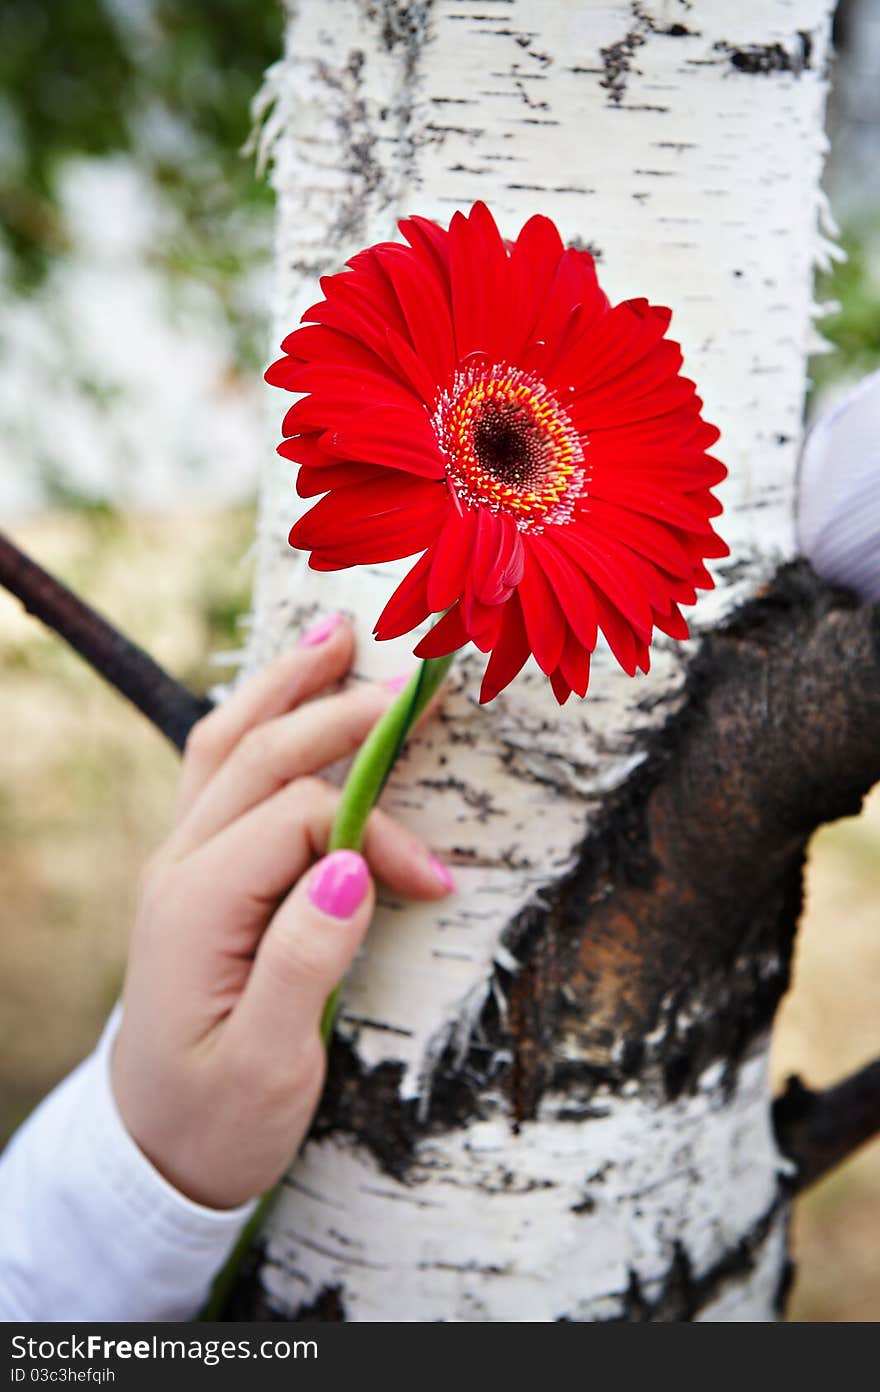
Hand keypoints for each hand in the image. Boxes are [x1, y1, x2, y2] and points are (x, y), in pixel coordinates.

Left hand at [111, 614, 453, 1209]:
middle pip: (263, 757)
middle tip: (418, 680)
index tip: (437, 881)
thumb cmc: (218, 1117)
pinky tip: (285, 693)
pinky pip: (216, 770)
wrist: (153, 1147)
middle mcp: (180, 867)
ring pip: (227, 745)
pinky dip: (257, 718)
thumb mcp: (269, 1065)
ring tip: (334, 630)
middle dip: (343, 713)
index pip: (305, 823)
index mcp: (198, 907)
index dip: (380, 833)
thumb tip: (353, 868)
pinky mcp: (192, 870)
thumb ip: (305, 961)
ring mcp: (179, 861)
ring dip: (285, 686)